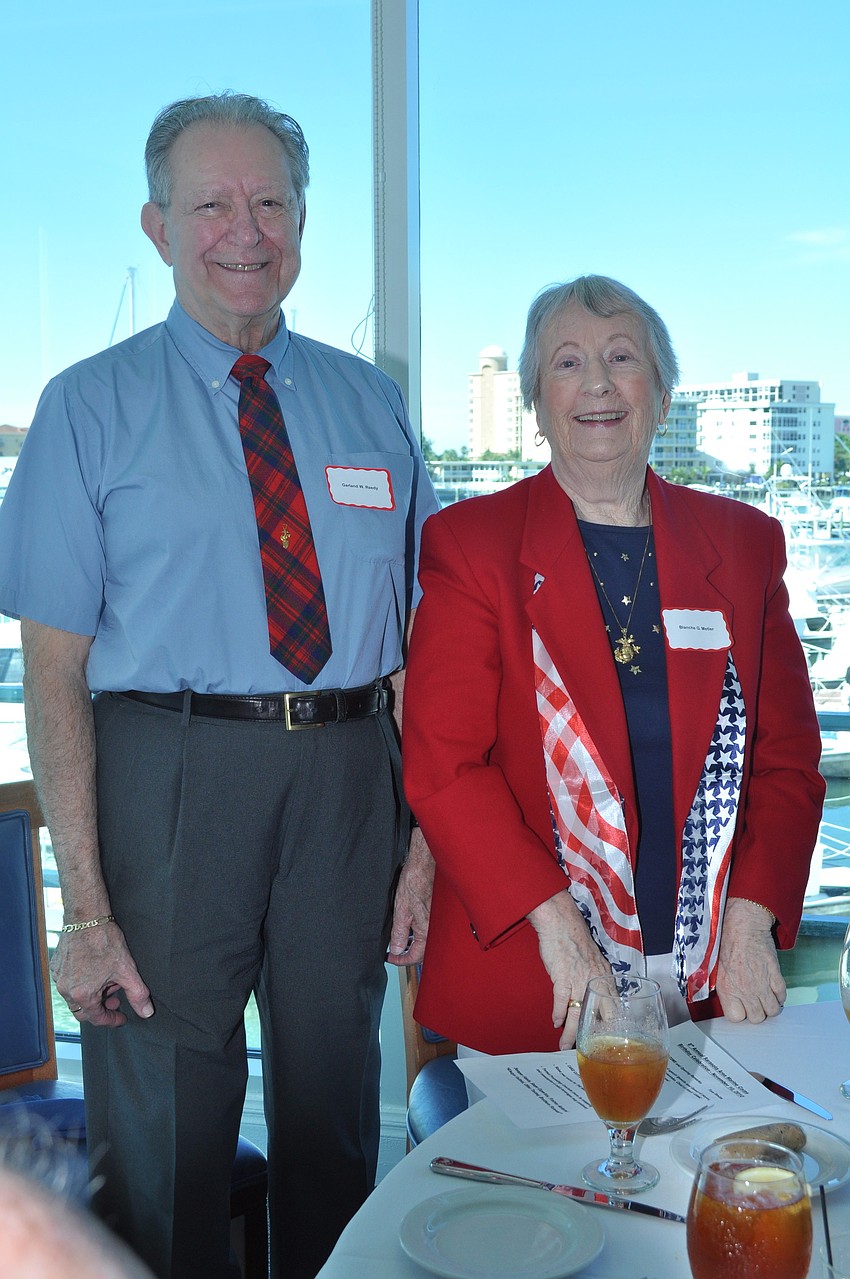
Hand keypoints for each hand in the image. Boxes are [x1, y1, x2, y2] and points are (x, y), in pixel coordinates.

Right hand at [50, 922, 153, 1026]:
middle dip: (102, 1008)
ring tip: (108, 981)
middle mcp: (66, 990)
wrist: (86, 917)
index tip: (122, 1018)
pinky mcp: (55, 967)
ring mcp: (58, 978)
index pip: (97, 1018)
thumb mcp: (127, 970)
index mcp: (82, 995)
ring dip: (92, 995)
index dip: (112, 1020)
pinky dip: (82, 984)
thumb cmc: (105, 941)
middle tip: (116, 998)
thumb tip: (146, 1012)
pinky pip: (68, 983)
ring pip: (75, 997)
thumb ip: (137, 994)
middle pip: (84, 1011)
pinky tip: (95, 972)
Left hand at [386, 829, 433, 966]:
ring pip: (422, 939)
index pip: (416, 956)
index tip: (390, 958)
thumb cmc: (414, 882)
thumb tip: (396, 950)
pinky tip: (405, 925)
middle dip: (406, 953)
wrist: (423, 863)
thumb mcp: (401, 910)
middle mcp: (433, 926)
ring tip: (395, 939)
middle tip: (392, 952)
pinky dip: (414, 932)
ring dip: (410, 943)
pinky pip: (424, 929)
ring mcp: (434, 919)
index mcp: (426, 929)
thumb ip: (399, 932)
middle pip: (421, 950)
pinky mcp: (432, 912)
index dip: (401, 961)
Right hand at [527, 889, 611, 1048]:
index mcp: (605, 979)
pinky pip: (561, 1000)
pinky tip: (555, 1022)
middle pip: (600, 1016)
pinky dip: (558, 1013)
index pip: (614, 1009)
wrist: (561, 922)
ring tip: (565, 1046)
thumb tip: (593, 997)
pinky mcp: (562, 976)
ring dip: (571, 1033)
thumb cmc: (576, 940)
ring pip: (578, 1013)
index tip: (606, 1043)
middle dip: (594, 1037)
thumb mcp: (594, 961)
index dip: (610, 1028)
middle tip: (588, 1052)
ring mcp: (579, 979)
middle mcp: (596, 981)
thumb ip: (596, 980)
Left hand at [716, 897, 785, 1022]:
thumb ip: (723, 987)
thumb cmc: (728, 942)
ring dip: (770, 1006)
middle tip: (755, 1002)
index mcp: (726, 988)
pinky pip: (782, 996)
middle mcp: (744, 989)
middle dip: (757, 1012)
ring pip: (772, 1011)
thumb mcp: (717, 967)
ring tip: (765, 997)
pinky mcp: (775, 974)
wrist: (744, 924)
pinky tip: (773, 988)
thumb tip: (728, 1001)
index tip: (741, 1007)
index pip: (736, 1018)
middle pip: (757, 1018)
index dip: (740, 1013)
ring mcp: (761, 983)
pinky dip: (779, 995)